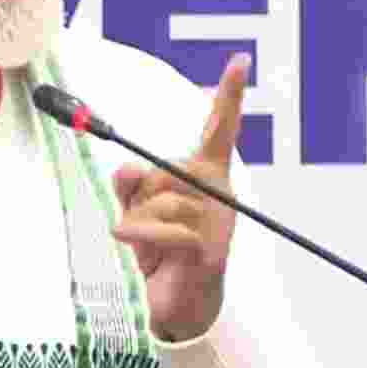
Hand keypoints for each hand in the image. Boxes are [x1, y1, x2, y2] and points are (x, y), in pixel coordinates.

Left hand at [112, 52, 249, 342]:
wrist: (177, 306)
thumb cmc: (160, 252)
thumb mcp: (138, 210)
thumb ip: (130, 184)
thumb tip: (127, 167)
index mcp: (207, 176)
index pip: (220, 130)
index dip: (229, 97)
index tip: (239, 61)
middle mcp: (218, 193)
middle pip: (166, 169)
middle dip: (140, 195)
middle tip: (142, 225)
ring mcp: (218, 221)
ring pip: (161, 199)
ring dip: (139, 221)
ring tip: (146, 246)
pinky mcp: (209, 250)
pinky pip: (166, 228)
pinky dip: (141, 234)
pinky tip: (134, 247)